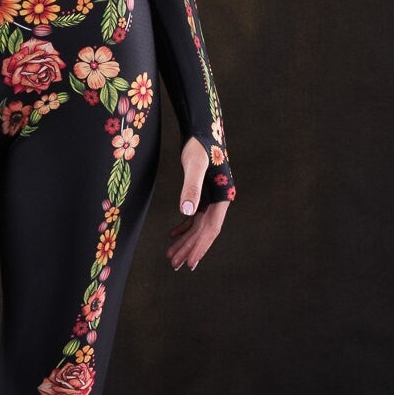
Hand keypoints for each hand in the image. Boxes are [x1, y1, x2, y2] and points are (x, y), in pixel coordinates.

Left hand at [167, 135, 229, 271]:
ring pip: (198, 225)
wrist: (201, 128)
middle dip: (190, 249)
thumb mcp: (194, 165)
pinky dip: (184, 227)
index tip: (189, 264)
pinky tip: (173, 235)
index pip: (211, 229)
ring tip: (171, 257)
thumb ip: (190, 187)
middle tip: (175, 266)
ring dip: (185, 241)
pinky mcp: (202, 193)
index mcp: (222, 197)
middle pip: (204, 231)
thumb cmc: (199, 144)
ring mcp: (211, 197)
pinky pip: (194, 216)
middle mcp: (219, 200)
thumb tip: (187, 212)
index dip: (200, 247)